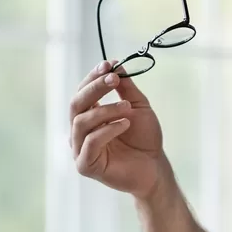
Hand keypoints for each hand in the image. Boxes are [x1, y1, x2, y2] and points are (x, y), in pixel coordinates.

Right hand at [70, 61, 164, 198]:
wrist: (155, 166)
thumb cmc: (144, 138)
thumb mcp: (137, 106)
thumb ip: (125, 88)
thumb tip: (115, 66)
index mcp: (89, 115)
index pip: (82, 91)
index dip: (93, 77)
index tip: (109, 65)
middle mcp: (80, 130)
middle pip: (76, 104)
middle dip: (95, 88)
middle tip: (113, 80)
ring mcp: (80, 148)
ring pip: (82, 122)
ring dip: (105, 110)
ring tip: (127, 108)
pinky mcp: (85, 165)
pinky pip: (90, 142)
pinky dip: (108, 130)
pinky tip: (125, 124)